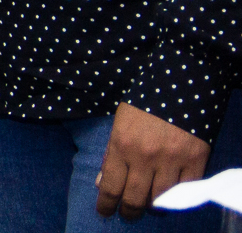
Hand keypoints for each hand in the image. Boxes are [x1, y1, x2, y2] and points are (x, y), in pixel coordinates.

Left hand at [97, 103, 209, 220]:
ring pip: (160, 200)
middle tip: (127, 214)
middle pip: (135, 199)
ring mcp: (172, 161)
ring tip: (148, 206)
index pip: (110, 186)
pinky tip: (169, 198)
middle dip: (128, 211)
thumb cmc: (144, 101)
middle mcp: (145, 157)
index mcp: (121, 145)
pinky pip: (185, 192)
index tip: (105, 211)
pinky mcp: (195, 162)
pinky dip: (177, 199)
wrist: (181, 83)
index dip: (106, 204)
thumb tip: (102, 182)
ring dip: (152, 207)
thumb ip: (111, 153)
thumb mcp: (119, 123)